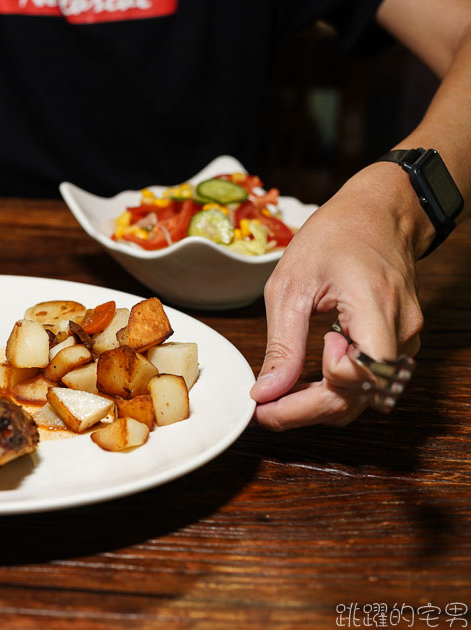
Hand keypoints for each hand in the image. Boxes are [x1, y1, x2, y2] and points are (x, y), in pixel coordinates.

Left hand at [250, 164, 426, 429]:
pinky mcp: (399, 341)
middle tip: (264, 410)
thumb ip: (283, 345)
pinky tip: (304, 379)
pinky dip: (335, 388)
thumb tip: (267, 391)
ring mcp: (406, 338)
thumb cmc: (334, 238)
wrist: (377, 212)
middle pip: (360, 397)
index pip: (357, 378)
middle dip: (308, 411)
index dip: (314, 394)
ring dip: (321, 403)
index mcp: (376, 309)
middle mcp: (401, 331)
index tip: (272, 391)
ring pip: (365, 395)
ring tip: (278, 395)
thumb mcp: (290, 286)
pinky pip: (369, 379)